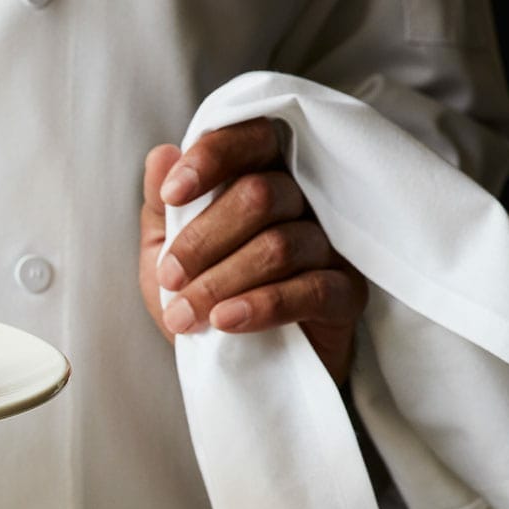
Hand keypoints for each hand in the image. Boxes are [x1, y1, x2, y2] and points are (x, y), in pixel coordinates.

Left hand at [138, 117, 367, 383]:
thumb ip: (161, 205)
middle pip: (260, 195)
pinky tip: (226, 321)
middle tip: (170, 279)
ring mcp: (329, 244)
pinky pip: (311, 289)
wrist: (240, 368)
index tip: (172, 195)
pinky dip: (263, 305)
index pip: (250, 139)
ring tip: (184, 315)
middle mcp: (302, 200)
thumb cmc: (204, 294)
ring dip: (221, 281)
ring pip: (279, 245)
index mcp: (258, 174)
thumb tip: (161, 155)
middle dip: (203, 239)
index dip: (211, 158)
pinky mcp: (347, 291)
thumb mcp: (164, 251)